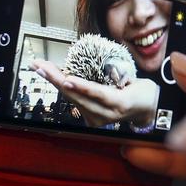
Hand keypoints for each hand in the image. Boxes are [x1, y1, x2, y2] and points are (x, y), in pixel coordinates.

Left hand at [31, 60, 159, 127]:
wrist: (146, 111)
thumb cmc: (142, 94)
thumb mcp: (138, 83)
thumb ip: (122, 76)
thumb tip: (106, 67)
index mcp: (120, 103)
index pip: (98, 94)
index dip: (82, 86)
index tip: (68, 79)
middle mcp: (105, 115)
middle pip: (77, 96)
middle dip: (57, 79)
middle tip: (41, 66)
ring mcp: (96, 119)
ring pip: (71, 98)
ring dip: (54, 82)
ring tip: (40, 68)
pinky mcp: (91, 120)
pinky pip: (74, 101)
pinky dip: (62, 87)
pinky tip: (51, 76)